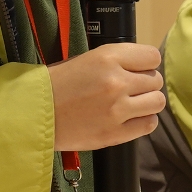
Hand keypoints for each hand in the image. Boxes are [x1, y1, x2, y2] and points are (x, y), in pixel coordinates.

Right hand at [49, 42, 165, 150]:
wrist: (34, 114)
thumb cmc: (57, 84)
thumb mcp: (87, 59)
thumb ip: (117, 61)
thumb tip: (143, 68)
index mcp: (108, 57)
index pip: (151, 57)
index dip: (146, 64)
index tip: (137, 70)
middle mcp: (117, 82)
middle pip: (155, 80)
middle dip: (145, 84)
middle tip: (129, 89)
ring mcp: (118, 110)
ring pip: (157, 102)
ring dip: (147, 102)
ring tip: (131, 104)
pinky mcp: (116, 134)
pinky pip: (148, 124)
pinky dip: (143, 121)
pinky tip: (130, 119)